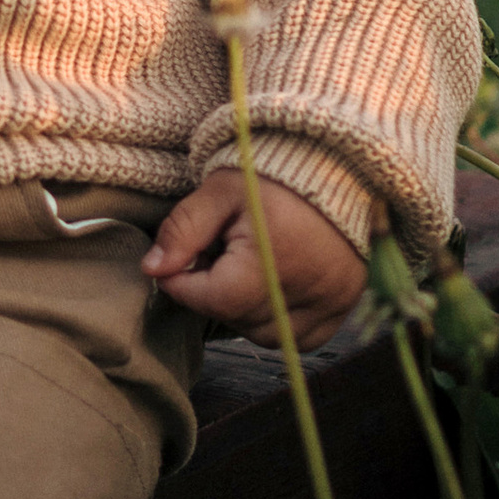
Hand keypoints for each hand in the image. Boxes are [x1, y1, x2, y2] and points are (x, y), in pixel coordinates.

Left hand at [144, 175, 370, 349]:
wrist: (336, 161)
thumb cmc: (272, 172)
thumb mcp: (220, 190)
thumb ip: (183, 230)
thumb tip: (152, 270)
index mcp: (271, 264)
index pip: (210, 299)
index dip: (183, 281)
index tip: (181, 256)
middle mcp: (306, 292)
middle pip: (238, 320)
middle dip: (214, 295)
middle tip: (214, 255)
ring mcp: (332, 302)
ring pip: (269, 335)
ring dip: (245, 313)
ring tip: (243, 269)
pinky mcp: (346, 302)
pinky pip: (306, 337)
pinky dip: (282, 322)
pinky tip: (271, 288)